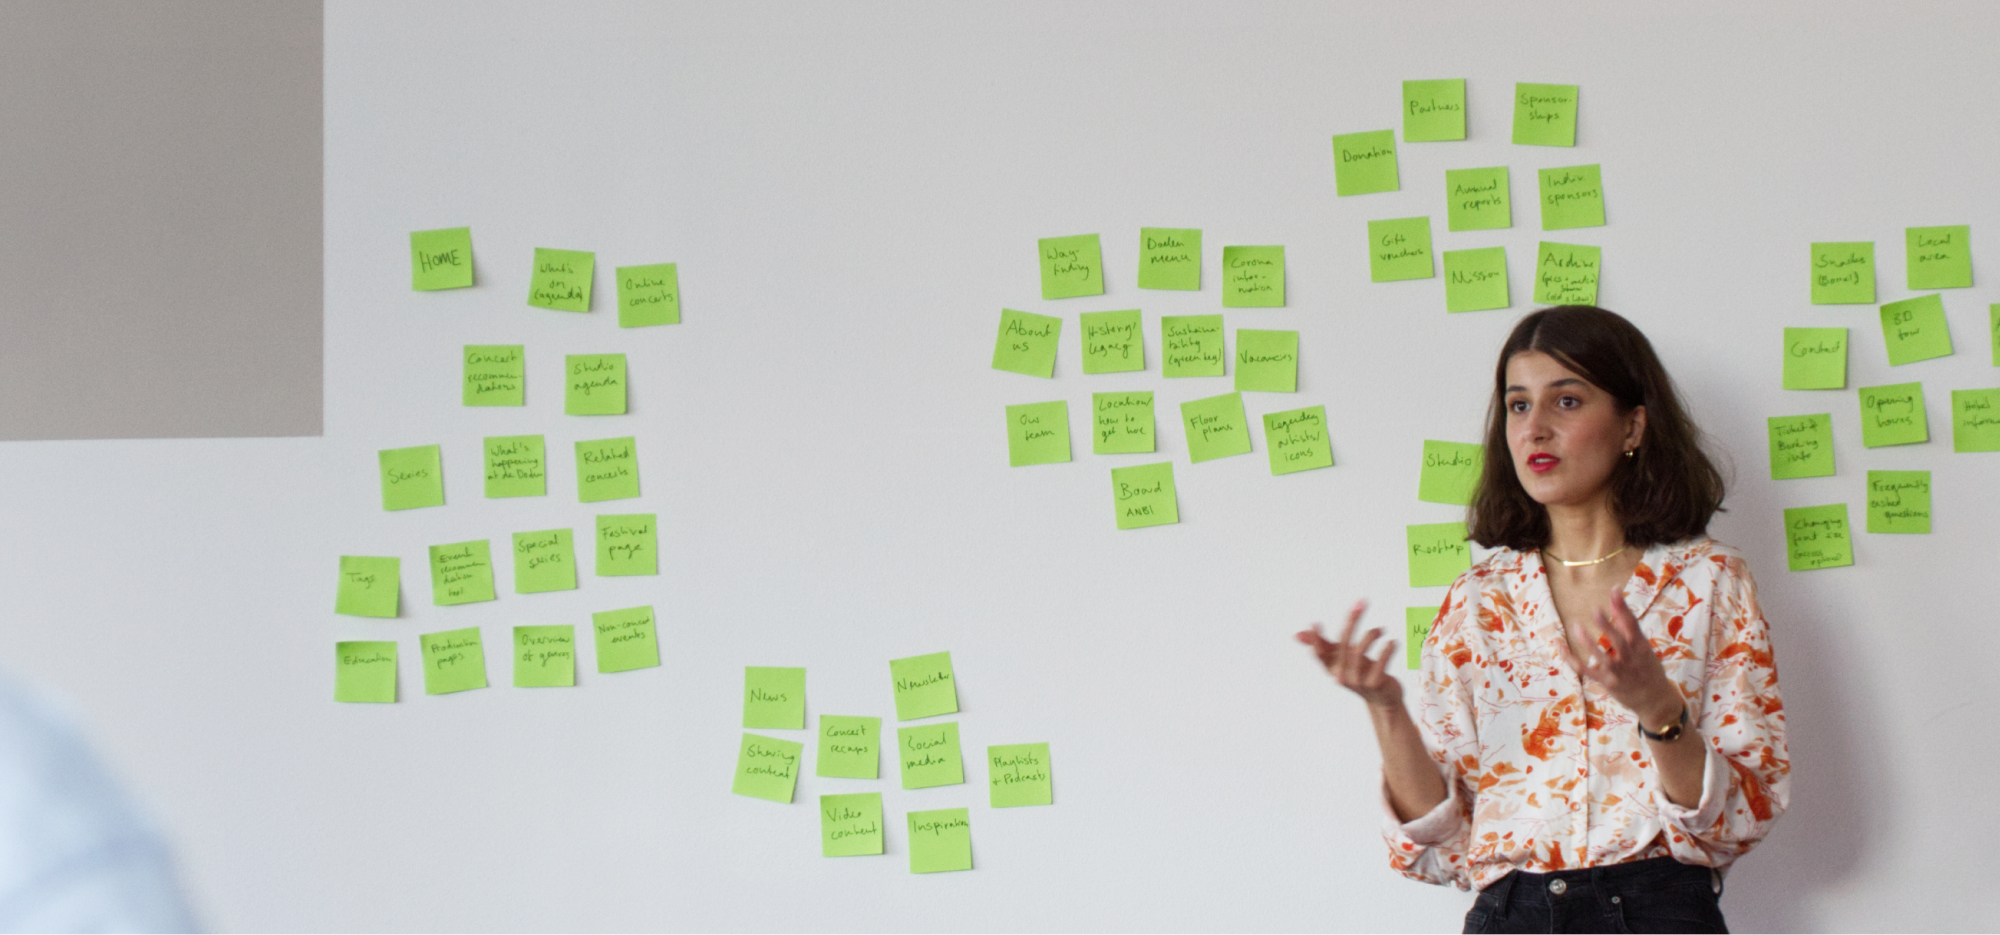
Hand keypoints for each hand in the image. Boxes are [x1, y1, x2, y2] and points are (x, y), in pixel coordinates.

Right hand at [1295, 600, 1403, 709]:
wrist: (1383, 699)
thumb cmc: (1360, 673)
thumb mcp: (1341, 658)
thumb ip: (1323, 645)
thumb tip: (1296, 634)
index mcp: (1331, 668)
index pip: (1320, 653)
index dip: (1316, 639)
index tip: (1315, 622)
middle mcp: (1342, 676)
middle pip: (1343, 645)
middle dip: (1352, 621)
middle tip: (1360, 603)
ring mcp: (1357, 682)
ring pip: (1360, 652)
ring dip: (1372, 634)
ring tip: (1382, 630)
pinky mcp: (1374, 684)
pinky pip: (1380, 663)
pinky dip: (1387, 649)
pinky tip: (1393, 642)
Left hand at [1556, 585, 1681, 726]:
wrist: (1655, 700)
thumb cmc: (1648, 668)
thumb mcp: (1643, 647)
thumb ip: (1628, 626)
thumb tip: (1614, 603)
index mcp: (1641, 647)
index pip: (1633, 624)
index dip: (1623, 607)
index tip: (1614, 590)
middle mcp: (1630, 658)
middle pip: (1618, 640)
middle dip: (1607, 626)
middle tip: (1595, 610)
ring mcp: (1617, 672)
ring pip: (1600, 657)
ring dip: (1588, 642)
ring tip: (1576, 627)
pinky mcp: (1606, 682)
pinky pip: (1584, 670)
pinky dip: (1569, 658)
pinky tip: (1559, 646)